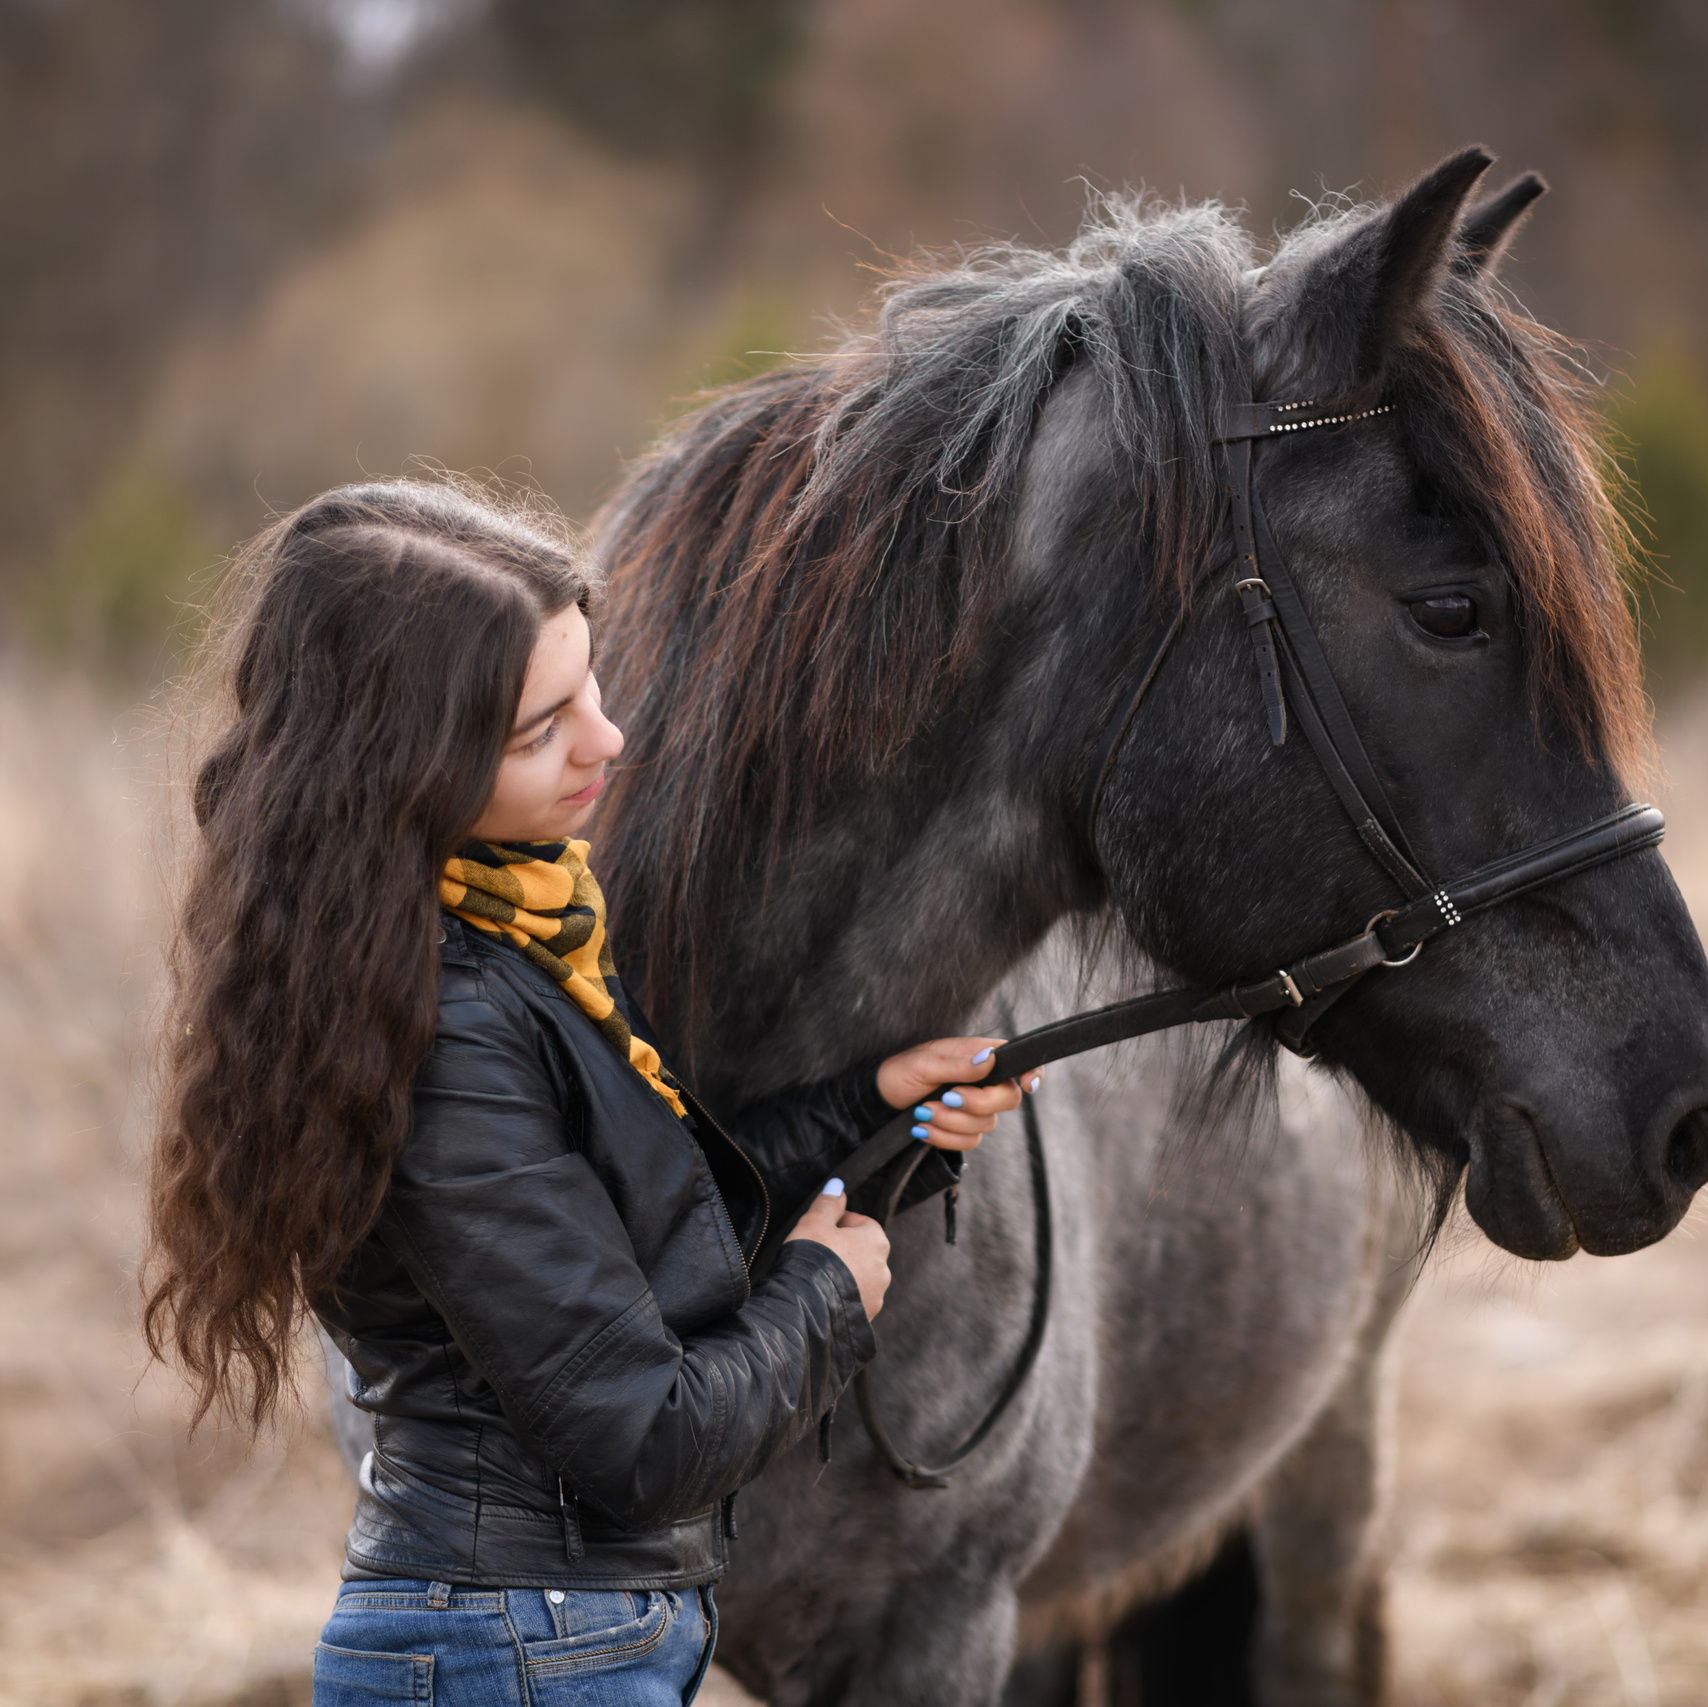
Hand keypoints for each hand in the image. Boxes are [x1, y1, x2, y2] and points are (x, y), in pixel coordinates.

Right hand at [785, 1181, 891, 1320]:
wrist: (807, 1309)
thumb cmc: (812, 1259)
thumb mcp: (814, 1222)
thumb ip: (828, 1203)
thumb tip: (838, 1187)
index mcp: (876, 1240)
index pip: (861, 1222)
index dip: (839, 1222)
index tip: (821, 1228)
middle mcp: (883, 1269)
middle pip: (862, 1250)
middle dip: (843, 1249)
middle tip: (818, 1251)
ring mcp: (876, 1296)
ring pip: (860, 1277)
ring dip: (844, 1273)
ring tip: (818, 1276)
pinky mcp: (867, 1316)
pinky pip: (855, 1299)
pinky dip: (842, 1295)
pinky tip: (823, 1295)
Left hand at [874, 1037, 1043, 1151]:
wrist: (880, 1103)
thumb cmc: (899, 1073)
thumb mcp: (923, 1063)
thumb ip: (958, 1064)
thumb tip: (990, 1058)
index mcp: (977, 1056)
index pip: (1018, 1060)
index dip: (1032, 1072)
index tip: (1027, 1085)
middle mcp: (982, 1081)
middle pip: (1009, 1098)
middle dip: (977, 1103)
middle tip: (948, 1097)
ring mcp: (974, 1107)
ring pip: (986, 1124)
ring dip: (951, 1121)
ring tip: (923, 1112)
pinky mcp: (962, 1130)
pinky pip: (969, 1142)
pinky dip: (944, 1137)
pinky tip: (923, 1128)